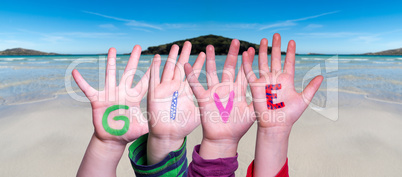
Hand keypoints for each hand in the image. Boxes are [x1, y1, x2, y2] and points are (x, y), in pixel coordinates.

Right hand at [73, 46, 149, 176]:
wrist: (112, 139)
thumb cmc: (128, 132)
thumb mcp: (142, 127)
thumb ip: (152, 122)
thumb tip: (164, 121)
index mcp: (134, 97)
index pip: (144, 82)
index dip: (151, 72)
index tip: (158, 59)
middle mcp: (122, 92)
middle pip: (129, 72)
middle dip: (133, 59)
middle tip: (137, 46)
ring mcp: (110, 94)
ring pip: (110, 74)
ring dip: (110, 62)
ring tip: (112, 48)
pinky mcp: (97, 100)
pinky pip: (88, 89)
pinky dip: (81, 82)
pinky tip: (75, 72)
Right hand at [146, 41, 204, 164]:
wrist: (168, 135)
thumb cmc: (183, 126)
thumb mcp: (198, 113)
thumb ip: (208, 104)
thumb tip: (225, 100)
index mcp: (188, 91)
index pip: (196, 73)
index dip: (200, 63)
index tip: (206, 51)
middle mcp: (177, 87)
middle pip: (182, 67)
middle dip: (185, 55)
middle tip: (189, 43)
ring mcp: (166, 89)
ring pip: (169, 69)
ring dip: (172, 58)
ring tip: (175, 46)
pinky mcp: (155, 94)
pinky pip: (154, 79)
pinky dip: (155, 68)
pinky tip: (157, 58)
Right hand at [184, 39, 255, 158]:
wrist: (223, 138)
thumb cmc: (238, 127)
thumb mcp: (252, 114)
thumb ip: (259, 102)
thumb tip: (272, 92)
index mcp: (239, 91)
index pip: (244, 72)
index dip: (247, 61)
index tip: (251, 49)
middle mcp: (227, 88)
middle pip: (229, 67)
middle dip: (232, 55)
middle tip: (235, 41)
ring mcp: (215, 92)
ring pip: (212, 72)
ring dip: (211, 60)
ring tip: (209, 47)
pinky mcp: (204, 98)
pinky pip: (196, 85)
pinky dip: (191, 76)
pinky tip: (187, 65)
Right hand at [243, 33, 322, 130]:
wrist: (276, 124)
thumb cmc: (289, 115)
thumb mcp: (303, 100)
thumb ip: (311, 87)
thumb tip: (321, 76)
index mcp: (287, 80)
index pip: (289, 62)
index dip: (290, 52)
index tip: (292, 41)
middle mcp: (276, 78)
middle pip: (275, 58)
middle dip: (276, 46)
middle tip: (276, 35)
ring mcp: (265, 81)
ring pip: (263, 62)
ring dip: (263, 51)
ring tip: (263, 40)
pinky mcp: (255, 86)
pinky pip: (250, 72)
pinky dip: (248, 62)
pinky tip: (247, 53)